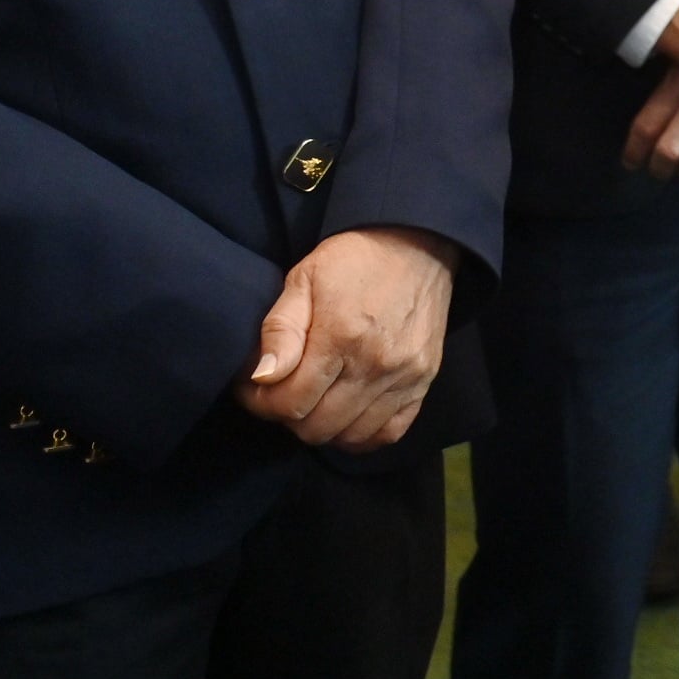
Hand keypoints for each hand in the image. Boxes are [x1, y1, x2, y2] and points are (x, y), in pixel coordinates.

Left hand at [239, 226, 458, 450]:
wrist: (418, 242)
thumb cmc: (354, 258)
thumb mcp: (303, 279)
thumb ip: (280, 329)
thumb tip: (262, 377)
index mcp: (342, 336)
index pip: (290, 402)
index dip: (260, 402)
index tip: (253, 387)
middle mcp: (377, 363)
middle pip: (317, 427)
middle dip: (287, 416)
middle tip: (282, 391)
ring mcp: (405, 375)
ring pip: (350, 435)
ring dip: (322, 426)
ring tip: (313, 400)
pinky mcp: (425, 379)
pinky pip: (390, 432)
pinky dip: (362, 435)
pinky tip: (347, 415)